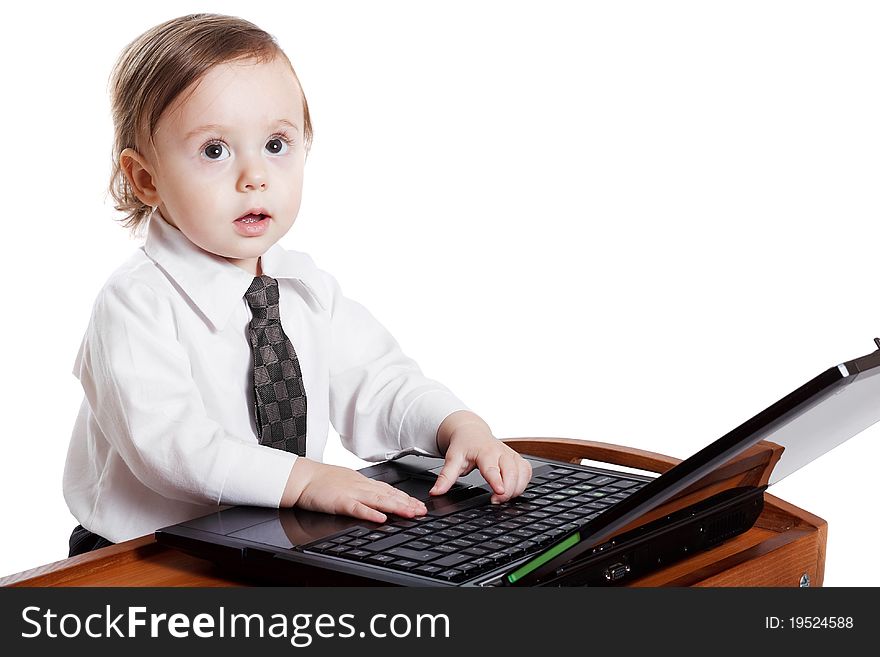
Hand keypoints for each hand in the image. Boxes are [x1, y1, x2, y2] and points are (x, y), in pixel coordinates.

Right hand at [281, 458, 426, 523]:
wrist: (302, 477)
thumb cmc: (321, 481)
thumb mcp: (347, 482)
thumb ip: (362, 489)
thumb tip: (378, 497)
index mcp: (362, 482)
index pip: (388, 490)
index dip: (405, 497)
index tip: (418, 504)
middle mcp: (361, 486)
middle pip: (388, 495)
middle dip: (407, 503)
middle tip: (422, 510)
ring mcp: (351, 493)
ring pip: (378, 500)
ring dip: (397, 507)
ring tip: (411, 513)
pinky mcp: (340, 502)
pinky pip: (357, 508)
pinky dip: (370, 513)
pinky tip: (382, 518)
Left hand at [430, 411, 531, 502]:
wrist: (472, 431)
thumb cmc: (464, 445)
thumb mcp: (452, 459)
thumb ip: (445, 477)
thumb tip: (435, 492)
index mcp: (485, 452)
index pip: (493, 468)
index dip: (497, 481)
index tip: (499, 492)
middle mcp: (501, 452)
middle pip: (512, 472)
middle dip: (508, 490)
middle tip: (496, 501)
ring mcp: (511, 454)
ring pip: (522, 472)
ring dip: (517, 488)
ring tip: (503, 498)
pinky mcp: (517, 458)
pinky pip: (527, 471)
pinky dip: (524, 483)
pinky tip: (514, 490)